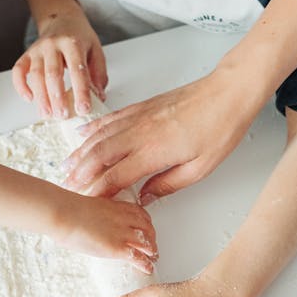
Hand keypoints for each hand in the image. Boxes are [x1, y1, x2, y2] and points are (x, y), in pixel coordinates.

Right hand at [12, 10, 107, 119]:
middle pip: (53, 73)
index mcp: (73, 43)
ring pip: (36, 75)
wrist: (62, 19)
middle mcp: (53, 44)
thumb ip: (99, 74)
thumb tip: (99, 97)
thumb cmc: (80, 38)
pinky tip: (29, 99)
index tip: (84, 109)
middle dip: (57, 97)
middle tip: (63, 115)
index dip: (81, 91)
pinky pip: (18, 71)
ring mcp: (38, 49)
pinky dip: (21, 86)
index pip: (78, 70)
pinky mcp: (27, 54)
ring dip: (41, 97)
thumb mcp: (96, 51)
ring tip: (48, 114)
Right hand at [54, 192, 157, 273]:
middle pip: (148, 228)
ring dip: (152, 252)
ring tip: (153, 259)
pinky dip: (145, 263)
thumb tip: (92, 223)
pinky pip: (137, 256)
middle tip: (152, 246)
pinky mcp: (117, 247)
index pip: (140, 214)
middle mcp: (124, 218)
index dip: (146, 224)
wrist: (63, 213)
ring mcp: (122, 232)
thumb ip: (96, 214)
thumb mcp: (88, 207)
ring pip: (147, 242)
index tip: (146, 230)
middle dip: (152, 238)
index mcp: (117, 206)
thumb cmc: (67, 209)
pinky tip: (147, 268)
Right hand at [63, 67, 258, 199]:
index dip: (97, 191)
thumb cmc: (219, 128)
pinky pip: (110, 119)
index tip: (87, 202)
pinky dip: (93, 128)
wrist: (228, 93)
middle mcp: (140, 133)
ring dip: (81, 153)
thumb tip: (146, 198)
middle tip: (69, 187)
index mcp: (153, 152)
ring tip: (68, 167)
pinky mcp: (142, 106)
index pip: (115, 176)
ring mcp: (138, 117)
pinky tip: (83, 135)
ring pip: (99, 136)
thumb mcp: (199, 169)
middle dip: (80, 173)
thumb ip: (168, 185)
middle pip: (99, 155)